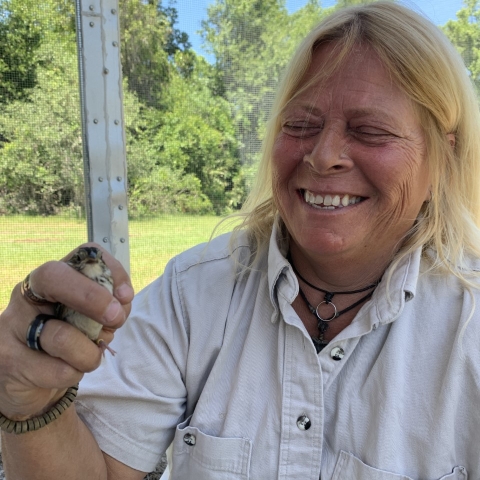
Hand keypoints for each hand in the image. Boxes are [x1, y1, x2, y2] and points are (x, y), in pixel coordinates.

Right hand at [0, 243, 133, 420]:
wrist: (29, 382)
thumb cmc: (67, 342)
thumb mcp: (90, 318)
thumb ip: (108, 306)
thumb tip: (121, 302)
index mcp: (52, 278)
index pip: (84, 254)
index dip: (112, 270)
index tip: (126, 296)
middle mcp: (27, 295)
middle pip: (55, 277)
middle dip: (93, 298)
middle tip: (115, 319)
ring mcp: (12, 326)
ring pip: (61, 335)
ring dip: (89, 353)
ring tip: (89, 358)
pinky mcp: (9, 361)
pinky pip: (58, 369)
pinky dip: (74, 374)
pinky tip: (68, 371)